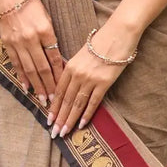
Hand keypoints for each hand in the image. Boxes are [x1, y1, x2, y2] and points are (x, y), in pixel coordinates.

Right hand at [0, 0, 63, 105]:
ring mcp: (18, 42)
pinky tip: (26, 86)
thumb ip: (51, 38)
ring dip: (36, 86)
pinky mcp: (7, 43)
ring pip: (29, 69)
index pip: (54, 58)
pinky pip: (16, 63)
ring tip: (41, 99)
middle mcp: (31, 39)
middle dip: (48, 85)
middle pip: (42, 68)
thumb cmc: (31, 3)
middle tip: (54, 100)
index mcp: (45, 31)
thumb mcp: (47, 18)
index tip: (63, 87)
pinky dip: (21, 76)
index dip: (59, 75)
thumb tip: (57, 58)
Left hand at [48, 20, 136, 139]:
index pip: (59, 92)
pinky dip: (87, 115)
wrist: (118, 34)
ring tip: (64, 133)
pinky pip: (93, 102)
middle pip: (66, 100)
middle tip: (53, 133)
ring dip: (70, 120)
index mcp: (70, 66)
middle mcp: (77, 74)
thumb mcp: (81, 54)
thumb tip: (68, 86)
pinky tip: (81, 125)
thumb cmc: (101, 42)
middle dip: (59, 118)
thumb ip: (74, 69)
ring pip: (77, 104)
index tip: (49, 120)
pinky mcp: (104, 82)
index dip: (53, 108)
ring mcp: (90, 79)